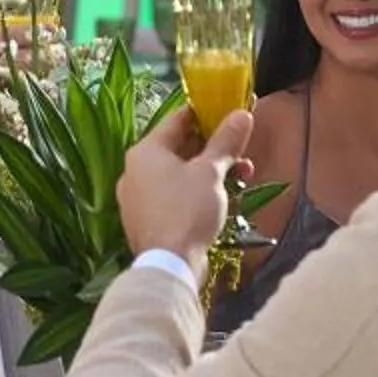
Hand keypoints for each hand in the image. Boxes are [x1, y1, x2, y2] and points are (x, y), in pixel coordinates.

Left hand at [118, 104, 255, 265]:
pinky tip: (221, 197)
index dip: (207, 112)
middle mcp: (135, 171)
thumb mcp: (211, 172)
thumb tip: (242, 114)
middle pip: (179, 147)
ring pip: (179, 174)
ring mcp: (137, 198)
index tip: (230, 111)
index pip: (178, 119)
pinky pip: (173, 196)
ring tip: (242, 174)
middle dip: (215, 148)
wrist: (169, 265)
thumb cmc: (188, 210)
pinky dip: (196, 192)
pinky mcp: (146, 220)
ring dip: (211, 171)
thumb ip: (226, 141)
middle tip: (242, 148)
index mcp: (145, 151)